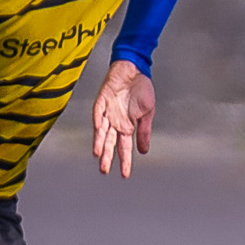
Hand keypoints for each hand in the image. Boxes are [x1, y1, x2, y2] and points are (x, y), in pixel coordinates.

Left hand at [92, 60, 155, 177]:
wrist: (134, 69)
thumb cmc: (141, 89)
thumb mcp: (147, 114)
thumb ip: (143, 132)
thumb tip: (143, 151)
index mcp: (126, 126)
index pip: (124, 148)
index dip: (124, 161)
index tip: (125, 175)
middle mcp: (114, 122)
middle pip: (109, 143)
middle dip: (107, 157)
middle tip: (104, 171)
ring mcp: (107, 112)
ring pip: (101, 131)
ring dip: (99, 143)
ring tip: (98, 155)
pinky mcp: (102, 101)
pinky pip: (98, 113)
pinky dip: (98, 121)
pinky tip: (98, 130)